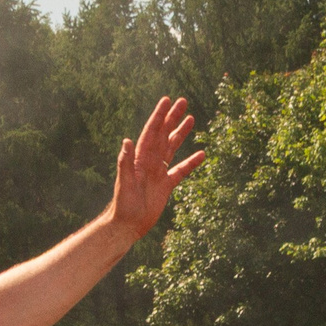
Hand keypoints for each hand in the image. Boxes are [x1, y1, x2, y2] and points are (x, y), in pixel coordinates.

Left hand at [107, 97, 206, 239]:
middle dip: (172, 118)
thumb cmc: (123, 205)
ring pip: (172, 148)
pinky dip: (191, 163)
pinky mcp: (165, 186)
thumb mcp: (124, 183)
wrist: (128, 225)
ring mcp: (158, 173)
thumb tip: (126, 140)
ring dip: (180, 133)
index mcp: (140, 158)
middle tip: (182, 101)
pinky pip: (181, 171)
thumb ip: (125, 163)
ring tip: (191, 118)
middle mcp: (149, 162)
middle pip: (163, 135)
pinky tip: (202, 154)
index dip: (159, 116)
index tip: (167, 101)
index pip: (151, 132)